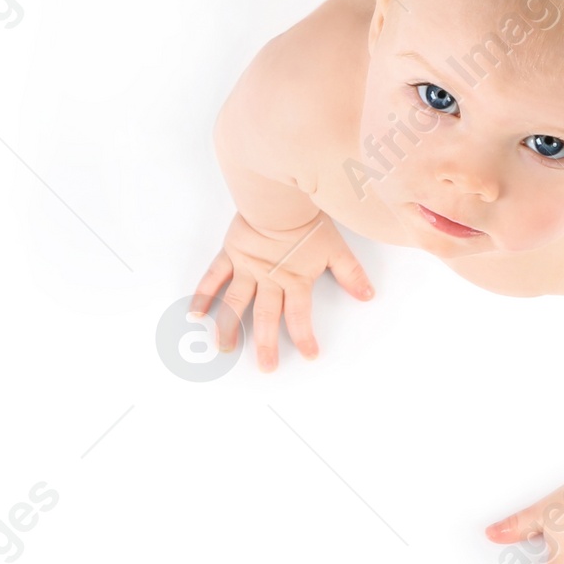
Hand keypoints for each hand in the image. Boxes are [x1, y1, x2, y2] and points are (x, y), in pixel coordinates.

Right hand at [190, 209, 372, 371]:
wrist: (280, 196)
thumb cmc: (307, 220)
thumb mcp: (335, 248)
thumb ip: (350, 273)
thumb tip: (368, 295)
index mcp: (294, 279)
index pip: (299, 314)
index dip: (304, 336)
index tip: (309, 355)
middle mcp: (269, 278)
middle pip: (266, 316)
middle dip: (266, 344)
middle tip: (266, 367)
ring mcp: (246, 268)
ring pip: (236, 303)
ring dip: (229, 328)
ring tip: (224, 349)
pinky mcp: (230, 255)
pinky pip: (214, 278)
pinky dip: (203, 296)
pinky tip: (195, 315)